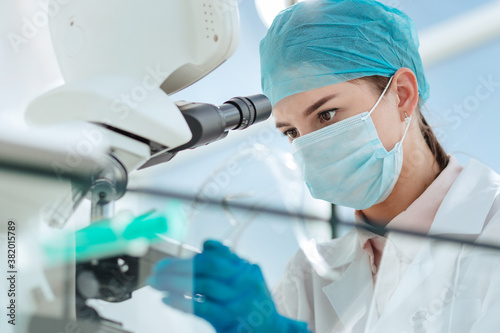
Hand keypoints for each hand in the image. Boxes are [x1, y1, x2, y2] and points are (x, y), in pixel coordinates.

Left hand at [147, 240, 309, 332]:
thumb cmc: (254, 306)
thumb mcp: (248, 281)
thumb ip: (229, 263)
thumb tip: (205, 245)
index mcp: (246, 269)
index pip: (217, 253)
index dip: (190, 254)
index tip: (170, 259)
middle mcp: (244, 281)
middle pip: (207, 265)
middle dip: (178, 265)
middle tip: (158, 268)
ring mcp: (238, 300)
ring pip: (201, 284)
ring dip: (173, 282)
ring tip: (155, 283)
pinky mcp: (231, 319)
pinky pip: (201, 307)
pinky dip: (181, 301)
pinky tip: (167, 299)